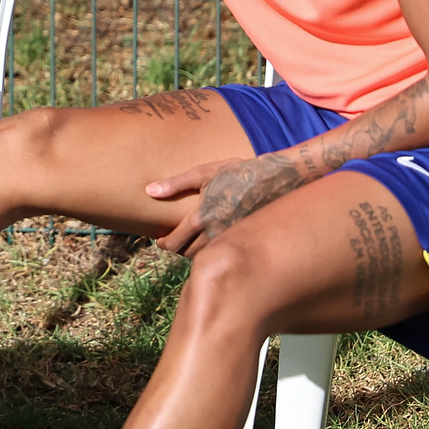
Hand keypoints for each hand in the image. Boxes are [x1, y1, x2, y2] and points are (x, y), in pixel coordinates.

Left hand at [146, 154, 304, 255]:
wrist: (279, 178)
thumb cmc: (240, 171)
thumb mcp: (206, 172)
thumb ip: (176, 183)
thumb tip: (149, 191)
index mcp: (202, 216)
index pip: (175, 242)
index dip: (165, 244)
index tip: (162, 241)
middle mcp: (216, 232)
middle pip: (188, 254)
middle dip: (179, 249)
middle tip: (175, 241)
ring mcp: (232, 239)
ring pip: (206, 257)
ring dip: (196, 253)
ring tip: (192, 242)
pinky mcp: (246, 242)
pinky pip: (224, 254)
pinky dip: (214, 251)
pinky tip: (213, 242)